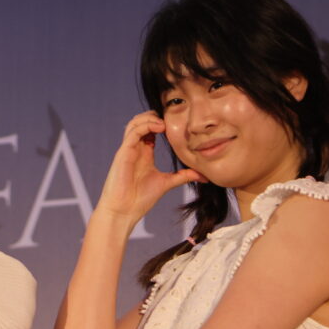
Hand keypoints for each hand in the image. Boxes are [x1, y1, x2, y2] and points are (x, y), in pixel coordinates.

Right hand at [95, 112, 204, 226]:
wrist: (124, 212)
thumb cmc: (140, 199)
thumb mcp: (167, 183)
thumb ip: (183, 176)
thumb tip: (204, 176)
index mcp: (144, 153)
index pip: (151, 129)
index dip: (163, 123)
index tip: (179, 125)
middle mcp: (135, 149)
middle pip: (141, 121)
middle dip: (156, 116)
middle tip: (172, 120)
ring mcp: (128, 150)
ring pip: (135, 123)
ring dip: (150, 118)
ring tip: (165, 123)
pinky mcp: (123, 153)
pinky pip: (133, 132)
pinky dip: (146, 125)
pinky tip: (159, 128)